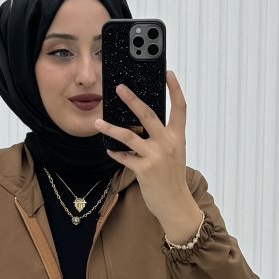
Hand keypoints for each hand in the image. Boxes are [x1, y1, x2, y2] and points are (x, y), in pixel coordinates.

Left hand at [94, 70, 191, 224]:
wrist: (176, 204)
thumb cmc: (173, 179)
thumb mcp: (174, 154)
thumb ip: (163, 138)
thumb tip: (143, 125)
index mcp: (177, 137)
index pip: (180, 108)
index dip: (175, 89)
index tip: (168, 73)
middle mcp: (167, 143)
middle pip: (148, 114)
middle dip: (132, 99)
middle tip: (120, 87)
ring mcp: (155, 156)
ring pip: (128, 135)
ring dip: (111, 128)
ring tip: (98, 121)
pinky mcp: (143, 170)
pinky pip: (124, 157)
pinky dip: (115, 153)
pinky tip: (108, 149)